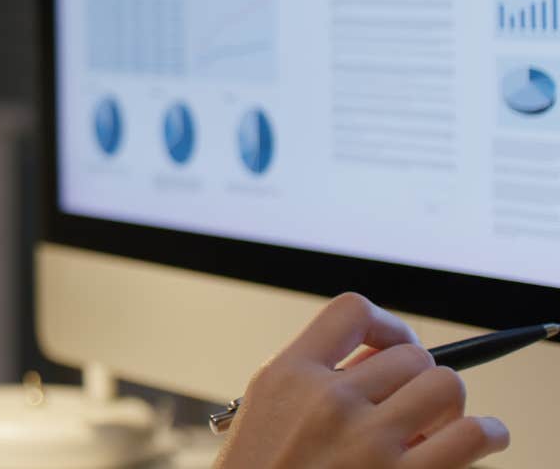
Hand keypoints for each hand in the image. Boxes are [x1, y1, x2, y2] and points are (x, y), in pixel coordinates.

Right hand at [213, 292, 509, 468]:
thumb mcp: (267, 410)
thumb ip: (313, 376)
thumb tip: (381, 357)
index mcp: (290, 376)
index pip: (352, 313)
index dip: (386, 326)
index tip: (389, 348)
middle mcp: (329, 402)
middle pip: (411, 355)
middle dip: (416, 378)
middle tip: (407, 404)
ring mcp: (368, 443)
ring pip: (445, 384)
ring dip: (448, 404)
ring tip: (436, 425)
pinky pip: (472, 433)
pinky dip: (487, 432)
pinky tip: (479, 439)